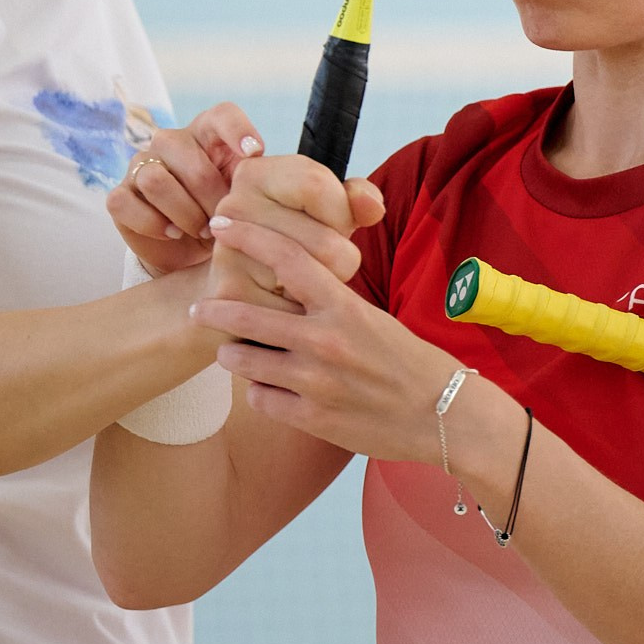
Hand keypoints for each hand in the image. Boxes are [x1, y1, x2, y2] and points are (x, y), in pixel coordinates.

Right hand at [108, 101, 264, 277]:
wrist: (193, 251)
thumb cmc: (225, 213)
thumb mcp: (246, 195)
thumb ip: (254, 179)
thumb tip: (263, 169)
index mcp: (208, 134)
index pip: (221, 115)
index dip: (237, 129)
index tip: (255, 152)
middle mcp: (171, 142)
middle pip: (186, 154)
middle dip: (210, 194)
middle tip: (225, 220)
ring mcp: (140, 166)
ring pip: (155, 180)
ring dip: (184, 212)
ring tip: (203, 229)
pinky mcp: (120, 196)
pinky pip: (124, 203)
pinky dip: (152, 224)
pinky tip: (173, 233)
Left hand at [194, 242, 455, 464]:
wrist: (442, 415)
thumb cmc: (410, 362)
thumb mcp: (374, 317)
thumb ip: (331, 301)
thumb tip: (292, 284)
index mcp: (344, 307)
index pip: (286, 259)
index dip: (248, 237)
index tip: (222, 225)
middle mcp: (325, 341)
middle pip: (248, 313)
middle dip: (215, 308)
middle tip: (200, 306)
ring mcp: (315, 382)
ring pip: (245, 360)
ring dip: (232, 353)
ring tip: (230, 351)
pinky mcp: (311, 418)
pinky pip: (261, 399)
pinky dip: (258, 391)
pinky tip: (266, 386)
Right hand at [198, 153, 385, 317]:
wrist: (237, 294)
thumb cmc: (289, 245)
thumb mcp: (323, 211)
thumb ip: (354, 200)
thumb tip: (373, 208)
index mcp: (255, 173)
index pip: (319, 186)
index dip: (341, 213)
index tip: (332, 225)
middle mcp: (232, 205)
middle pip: (324, 238)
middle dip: (340, 259)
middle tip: (317, 262)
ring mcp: (226, 249)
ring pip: (315, 273)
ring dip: (325, 285)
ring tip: (304, 280)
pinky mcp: (230, 293)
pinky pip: (299, 306)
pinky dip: (305, 310)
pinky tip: (289, 302)